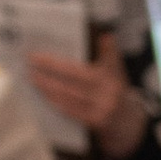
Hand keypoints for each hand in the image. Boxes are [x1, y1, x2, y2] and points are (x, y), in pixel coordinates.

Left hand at [25, 31, 146, 158]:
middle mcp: (111, 90)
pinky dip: (55, 101)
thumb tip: (103, 35)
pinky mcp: (97, 122)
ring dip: (48, 85)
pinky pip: (71, 110)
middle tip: (32, 59)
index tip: (88, 39)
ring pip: (70, 94)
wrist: (128, 124)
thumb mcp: (116, 73)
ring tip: (32, 76)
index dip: (101, 49)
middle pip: (76, 75)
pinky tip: (43, 95)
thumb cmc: (114, 92)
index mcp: (114, 74)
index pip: (105, 58)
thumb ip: (108, 55)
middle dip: (52, 67)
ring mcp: (105, 107)